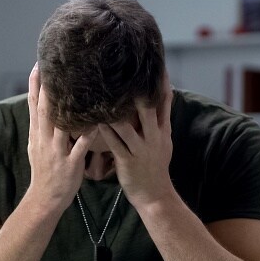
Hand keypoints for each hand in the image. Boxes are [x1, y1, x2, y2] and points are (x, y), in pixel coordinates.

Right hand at [26, 63, 97, 211]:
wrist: (45, 199)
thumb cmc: (44, 171)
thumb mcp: (36, 147)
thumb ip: (41, 127)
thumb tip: (41, 107)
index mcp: (37, 135)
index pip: (33, 105)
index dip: (35, 85)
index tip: (38, 65)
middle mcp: (45, 140)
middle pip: (45, 109)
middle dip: (49, 87)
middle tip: (55, 66)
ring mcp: (57, 151)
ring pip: (62, 124)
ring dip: (67, 105)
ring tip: (78, 86)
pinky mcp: (70, 163)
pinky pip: (81, 146)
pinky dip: (88, 133)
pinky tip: (97, 121)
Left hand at [98, 73, 173, 209]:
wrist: (155, 196)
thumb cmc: (155, 167)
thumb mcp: (164, 143)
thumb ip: (160, 122)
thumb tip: (160, 100)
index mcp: (163, 132)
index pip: (165, 102)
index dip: (161, 83)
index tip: (157, 64)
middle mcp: (154, 138)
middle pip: (148, 110)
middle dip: (138, 91)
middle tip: (126, 72)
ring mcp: (141, 150)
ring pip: (127, 126)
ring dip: (114, 110)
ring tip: (102, 93)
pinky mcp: (128, 161)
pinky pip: (114, 143)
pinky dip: (105, 131)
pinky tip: (95, 120)